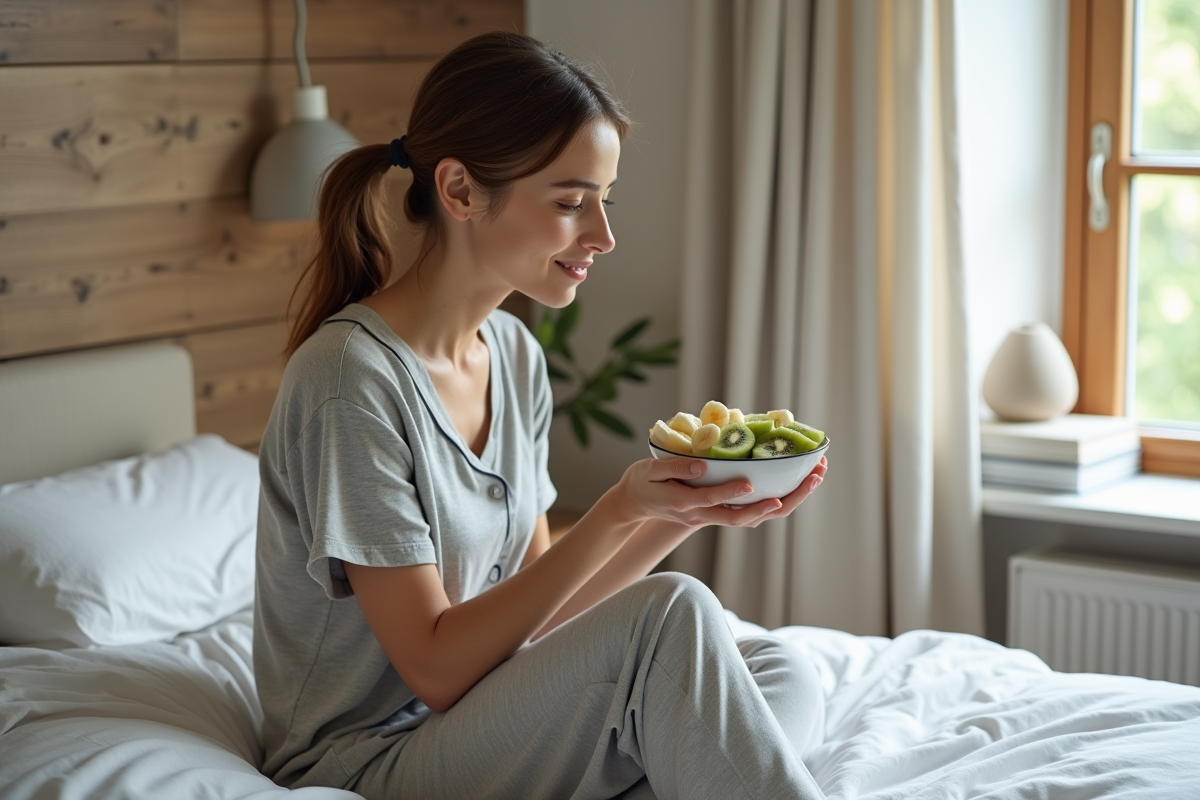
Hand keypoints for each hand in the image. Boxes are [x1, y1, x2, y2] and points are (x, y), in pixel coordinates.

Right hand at [615, 456, 826, 529]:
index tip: (751, 485)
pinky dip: (777, 501)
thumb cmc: (642, 483)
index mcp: (685, 503)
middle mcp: (704, 515)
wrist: (637, 506)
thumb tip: (703, 463)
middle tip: (811, 480)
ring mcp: (714, 517)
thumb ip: (674, 467)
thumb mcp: (648, 471)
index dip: (731, 493)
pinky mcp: (721, 512)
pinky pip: (754, 512)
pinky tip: (795, 485)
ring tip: (815, 477)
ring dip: (788, 501)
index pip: (711, 500)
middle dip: (782, 501)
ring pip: (755, 518)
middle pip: (746, 517)